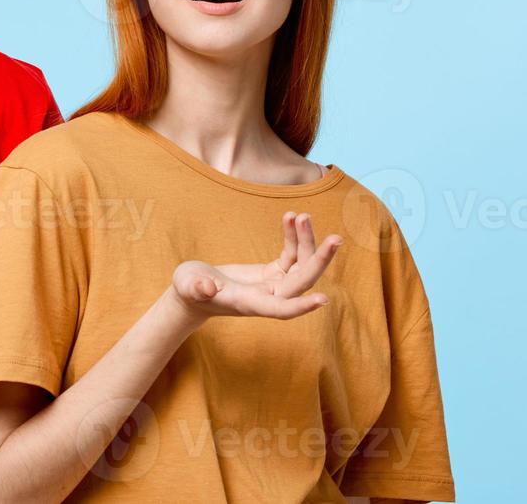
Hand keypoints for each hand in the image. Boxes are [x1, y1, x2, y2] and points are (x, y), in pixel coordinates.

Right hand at [169, 211, 342, 321]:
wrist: (194, 291)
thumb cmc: (189, 290)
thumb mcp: (189, 286)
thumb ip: (197, 287)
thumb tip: (208, 286)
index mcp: (251, 303)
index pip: (281, 310)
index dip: (301, 306)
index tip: (323, 299)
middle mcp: (269, 297)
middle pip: (302, 282)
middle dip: (319, 260)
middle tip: (337, 239)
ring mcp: (274, 285)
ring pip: (301, 266)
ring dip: (306, 241)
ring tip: (302, 215)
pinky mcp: (273, 274)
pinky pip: (291, 255)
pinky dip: (294, 237)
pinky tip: (291, 217)